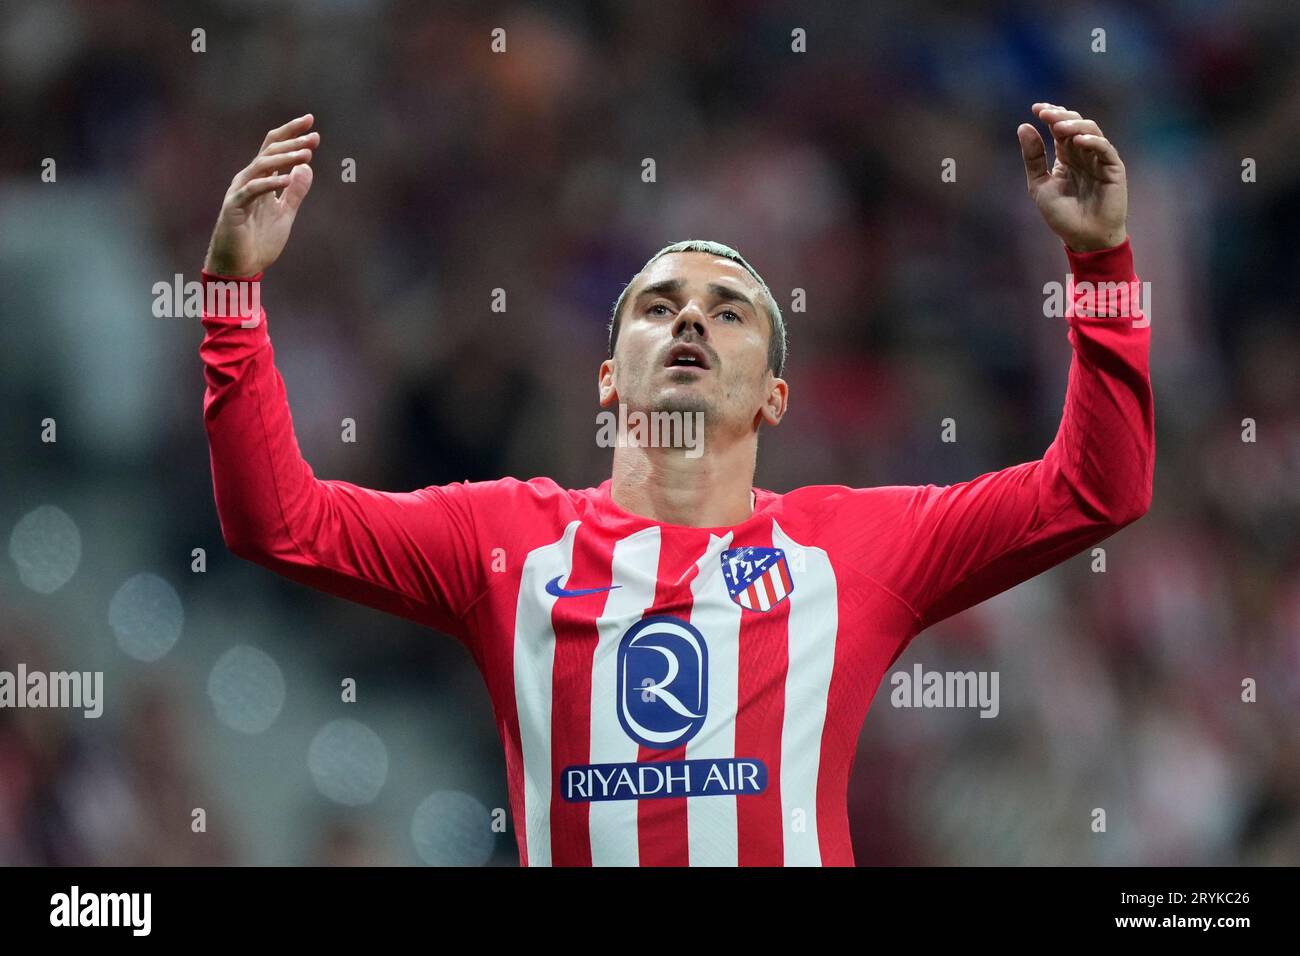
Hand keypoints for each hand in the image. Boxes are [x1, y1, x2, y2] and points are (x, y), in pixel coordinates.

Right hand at [203, 114, 318, 276]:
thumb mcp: (285, 214)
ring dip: (284, 158)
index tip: (311, 123)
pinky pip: (253, 190)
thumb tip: (306, 167)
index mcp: (261, 180)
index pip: (275, 149)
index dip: (291, 134)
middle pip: (270, 151)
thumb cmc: (259, 240)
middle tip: (314, 136)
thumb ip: (295, 192)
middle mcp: (249, 180)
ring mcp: (240, 191)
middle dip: (292, 142)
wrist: (240, 266)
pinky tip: (288, 179)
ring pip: (261, 166)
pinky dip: (270, 183)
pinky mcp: (235, 206)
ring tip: (306, 154)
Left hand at [1018, 103, 1126, 252]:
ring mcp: (1099, 160)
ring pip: (1091, 132)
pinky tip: (1078, 141)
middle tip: (1045, 113)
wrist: (1083, 238)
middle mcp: (1083, 154)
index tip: (1036, 108)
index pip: (1059, 128)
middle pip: (1074, 125)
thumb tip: (1023, 126)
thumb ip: (1033, 158)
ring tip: (1059, 126)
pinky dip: (1093, 141)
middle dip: (1060, 117)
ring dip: (1075, 126)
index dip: (1050, 115)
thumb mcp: (1039, 185)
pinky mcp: (1114, 169)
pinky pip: (1105, 149)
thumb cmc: (1062, 216)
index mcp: (1066, 157)